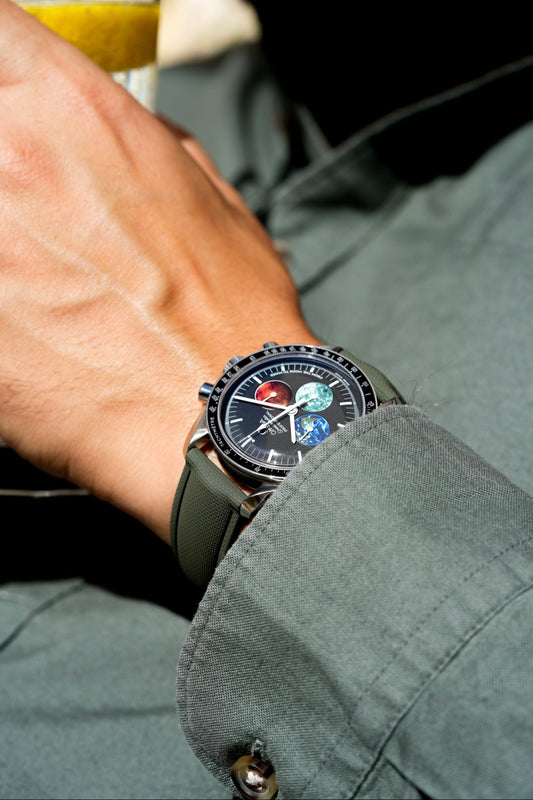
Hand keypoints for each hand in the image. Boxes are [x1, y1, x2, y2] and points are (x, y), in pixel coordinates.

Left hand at [0, 0, 320, 541]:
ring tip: (37, 271)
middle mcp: (10, 160)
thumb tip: (133, 136)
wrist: (216, 420)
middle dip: (1, 165)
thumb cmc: (229, 321)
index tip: (10, 101)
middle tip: (28, 207)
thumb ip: (152, 149)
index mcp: (78, 112)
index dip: (1, 66)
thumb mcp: (213, 203)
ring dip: (3, 232)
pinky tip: (32, 318)